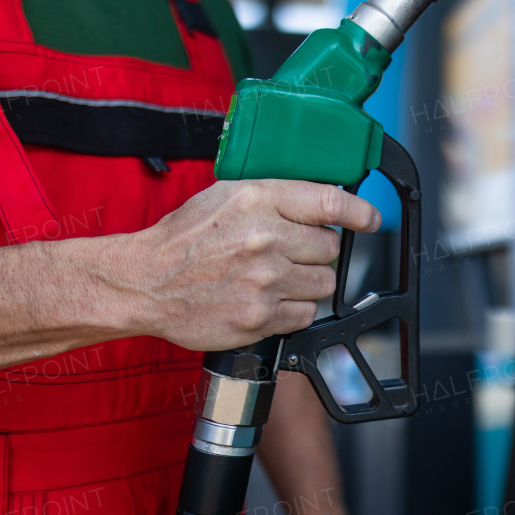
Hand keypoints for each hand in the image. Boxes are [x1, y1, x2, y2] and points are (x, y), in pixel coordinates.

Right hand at [123, 180, 379, 350]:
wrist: (143, 282)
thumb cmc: (184, 239)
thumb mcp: (227, 197)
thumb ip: (276, 197)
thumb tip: (324, 203)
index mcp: (258, 200)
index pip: (330, 202)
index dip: (360, 211)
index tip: (371, 219)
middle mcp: (265, 239)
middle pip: (331, 247)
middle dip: (316, 252)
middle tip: (289, 253)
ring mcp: (264, 281)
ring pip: (324, 283)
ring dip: (308, 282)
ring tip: (276, 277)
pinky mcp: (259, 317)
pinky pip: (305, 314)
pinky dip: (293, 310)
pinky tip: (267, 299)